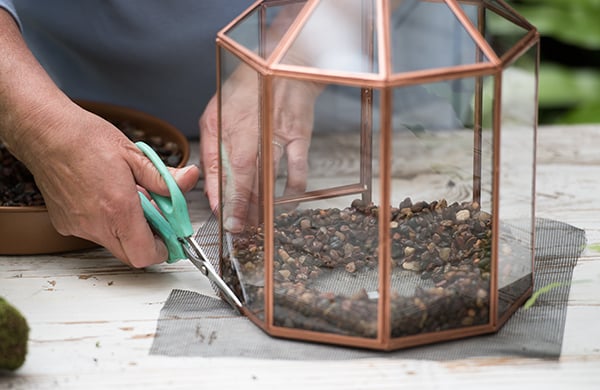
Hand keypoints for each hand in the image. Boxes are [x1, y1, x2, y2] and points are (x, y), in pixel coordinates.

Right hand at [0, 11, 200, 266]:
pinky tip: (104, 198)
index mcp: (119, 208)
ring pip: (112, 244)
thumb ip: (163, 178)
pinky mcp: (65, 224)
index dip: (163, 250)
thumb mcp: (135, 155)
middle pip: (130, 255)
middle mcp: (97, 224)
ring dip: (126, 231)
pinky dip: (106, 224)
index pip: (145, 254)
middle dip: (147, 242)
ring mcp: (78, 226)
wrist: (46, 133)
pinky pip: (93, 233)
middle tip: (155, 219)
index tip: (171, 237)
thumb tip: (190, 180)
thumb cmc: (87, 139)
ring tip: (127, 200)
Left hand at [200, 64, 320, 231]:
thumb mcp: (216, 113)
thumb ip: (212, 148)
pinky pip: (298, 169)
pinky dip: (293, 190)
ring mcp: (277, 133)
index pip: (220, 166)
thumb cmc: (248, 91)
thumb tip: (210, 181)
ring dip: (262, 205)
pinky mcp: (299, 135)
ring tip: (258, 224)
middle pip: (244, 176)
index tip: (221, 215)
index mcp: (226, 123)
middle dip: (240, 207)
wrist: (285, 66)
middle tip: (238, 229)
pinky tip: (286, 205)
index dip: (220, 194)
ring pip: (268, 177)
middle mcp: (250, 128)